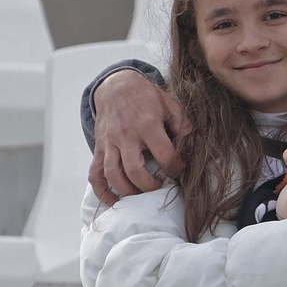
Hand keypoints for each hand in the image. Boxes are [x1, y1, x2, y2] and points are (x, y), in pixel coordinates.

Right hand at [89, 68, 191, 204]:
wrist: (116, 86)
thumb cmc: (146, 97)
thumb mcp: (169, 104)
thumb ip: (182, 125)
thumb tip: (192, 146)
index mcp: (146, 124)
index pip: (163, 154)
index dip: (175, 167)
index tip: (179, 171)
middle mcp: (125, 135)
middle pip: (134, 170)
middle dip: (149, 186)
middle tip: (159, 188)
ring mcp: (109, 143)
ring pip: (112, 174)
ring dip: (127, 191)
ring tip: (140, 197)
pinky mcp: (99, 148)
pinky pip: (95, 174)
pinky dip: (102, 191)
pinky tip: (114, 201)